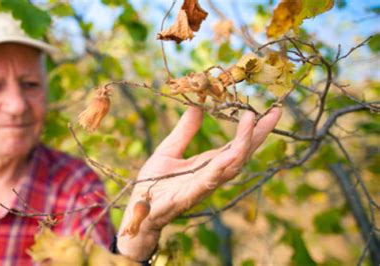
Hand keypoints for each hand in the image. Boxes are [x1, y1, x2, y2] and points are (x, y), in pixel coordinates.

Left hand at [117, 106, 281, 260]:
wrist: (137, 206)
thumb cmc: (153, 182)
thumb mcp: (169, 149)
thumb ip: (184, 131)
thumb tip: (196, 106)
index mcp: (208, 164)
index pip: (236, 145)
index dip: (254, 130)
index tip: (269, 112)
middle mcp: (211, 175)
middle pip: (241, 154)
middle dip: (258, 135)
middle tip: (273, 114)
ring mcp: (202, 186)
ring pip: (231, 167)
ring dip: (243, 145)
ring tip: (252, 122)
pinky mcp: (188, 196)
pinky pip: (209, 181)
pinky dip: (221, 167)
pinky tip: (231, 154)